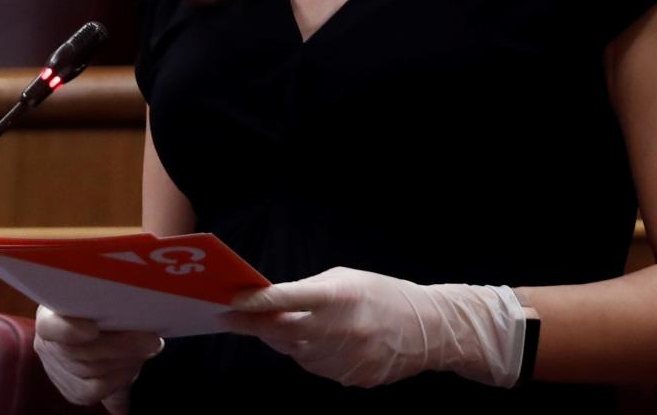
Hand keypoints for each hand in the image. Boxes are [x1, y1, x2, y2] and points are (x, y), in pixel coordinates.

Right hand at [33, 305, 164, 413]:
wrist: (104, 335)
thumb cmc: (103, 307)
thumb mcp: (101, 296)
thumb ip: (107, 299)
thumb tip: (130, 301)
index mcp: (49, 314)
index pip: (49, 326)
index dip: (68, 330)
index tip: (93, 329)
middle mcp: (47, 344)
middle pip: (80, 352)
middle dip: (120, 345)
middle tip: (151, 338)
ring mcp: (57, 371)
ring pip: (92, 371)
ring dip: (126, 358)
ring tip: (149, 346)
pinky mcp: (74, 391)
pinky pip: (99, 388)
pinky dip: (122, 376)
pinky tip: (135, 363)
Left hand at [223, 266, 523, 388]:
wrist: (427, 330)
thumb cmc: (382, 295)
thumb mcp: (346, 279)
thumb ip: (308, 291)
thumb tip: (269, 302)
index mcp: (338, 297)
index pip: (285, 299)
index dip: (254, 302)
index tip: (228, 301)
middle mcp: (337, 330)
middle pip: (278, 331)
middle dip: (252, 324)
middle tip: (230, 316)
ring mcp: (342, 358)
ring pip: (292, 351)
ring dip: (280, 338)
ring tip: (276, 324)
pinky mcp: (347, 377)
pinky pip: (313, 365)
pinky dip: (306, 352)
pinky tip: (314, 341)